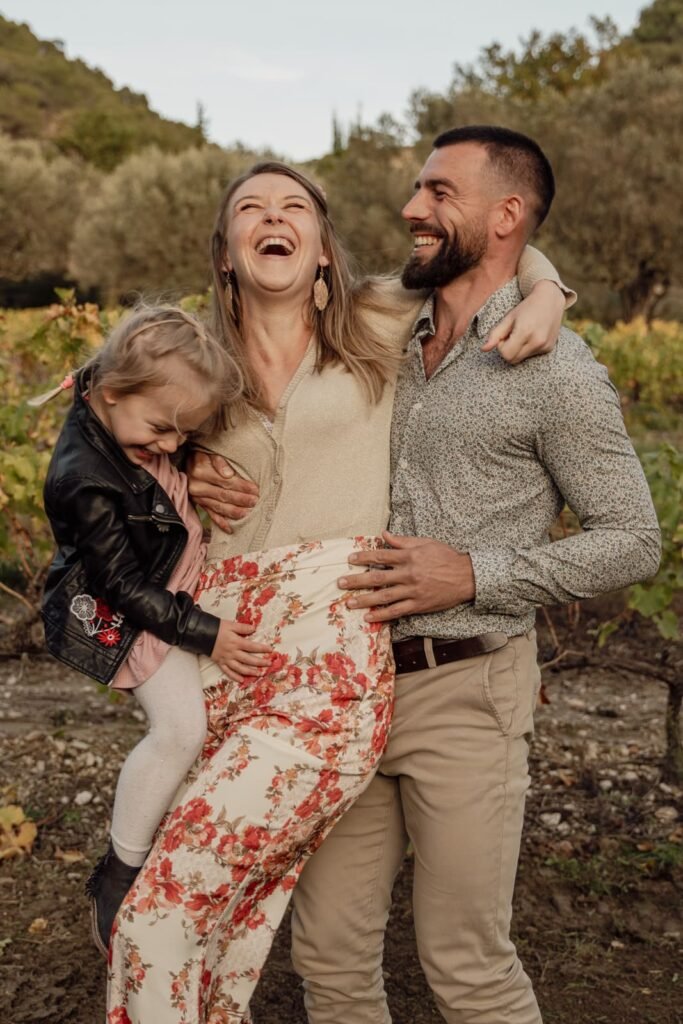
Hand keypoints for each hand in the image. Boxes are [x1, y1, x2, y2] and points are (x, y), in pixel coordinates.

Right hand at [187, 451, 258, 533]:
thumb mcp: (209, 453)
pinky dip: (221, 523)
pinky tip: (230, 529)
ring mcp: (198, 497)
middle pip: (223, 495)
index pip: (225, 481)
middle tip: (255, 502)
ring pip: (218, 507)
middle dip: (241, 499)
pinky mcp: (199, 504)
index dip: (241, 486)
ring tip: (248, 513)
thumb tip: (228, 474)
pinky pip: (210, 515)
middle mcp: (197, 486)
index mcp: (200, 471)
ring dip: (234, 512)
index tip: (255, 489)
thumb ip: (219, 461)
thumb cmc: (203, 456)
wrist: (187, 463)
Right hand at [211, 619, 272, 681]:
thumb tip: (254, 628)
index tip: (271, 650)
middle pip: (248, 659)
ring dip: (250, 672)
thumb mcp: (231, 625)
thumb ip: (243, 627)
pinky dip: (234, 677)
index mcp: (236, 642)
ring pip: (240, 668)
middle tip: (269, 664)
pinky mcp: (220, 663)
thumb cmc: (217, 628)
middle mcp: (232, 652)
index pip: (252, 646)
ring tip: (259, 674)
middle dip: (260, 662)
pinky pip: (228, 672)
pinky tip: (241, 680)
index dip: (262, 648)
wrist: (202, 634)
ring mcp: (226, 659)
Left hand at [338, 531, 474, 622]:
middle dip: (357, 580)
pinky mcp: (418, 605)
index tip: (350, 559)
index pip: (381, 557)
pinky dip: (382, 615)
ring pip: (384, 596)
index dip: (363, 557)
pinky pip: (397, 611)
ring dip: (364, 600)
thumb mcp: (425, 543)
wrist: (467, 577)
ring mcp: (413, 591)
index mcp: (409, 557)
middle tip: (340, 583)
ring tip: (349, 603)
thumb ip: (403, 541)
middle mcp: (408, 574)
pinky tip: (369, 617)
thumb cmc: (446, 557)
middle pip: (377, 577)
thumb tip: (384, 535)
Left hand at [482, 279, 564, 363]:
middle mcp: (536, 341)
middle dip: (508, 350)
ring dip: (518, 350)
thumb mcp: (508, 318)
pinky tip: (532, 335)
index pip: (506, 354)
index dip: (501, 347)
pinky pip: (532, 355)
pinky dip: (528, 349)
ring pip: (522, 358)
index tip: (504, 336)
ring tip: (523, 334)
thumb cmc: (526, 307)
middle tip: (512, 335)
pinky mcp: (549, 348)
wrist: (550, 299)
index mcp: (524, 332)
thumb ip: (495, 335)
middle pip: (513, 360)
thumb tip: (483, 349)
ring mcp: (544, 346)